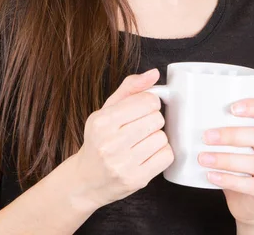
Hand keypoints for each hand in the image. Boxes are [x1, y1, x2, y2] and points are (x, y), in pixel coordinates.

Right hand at [74, 68, 174, 209]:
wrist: (87, 179)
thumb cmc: (99, 140)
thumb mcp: (107, 110)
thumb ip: (130, 88)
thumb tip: (154, 73)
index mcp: (102, 121)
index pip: (147, 101)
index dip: (149, 102)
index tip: (143, 108)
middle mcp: (111, 143)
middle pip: (157, 119)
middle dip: (152, 120)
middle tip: (141, 126)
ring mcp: (124, 164)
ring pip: (162, 137)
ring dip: (157, 137)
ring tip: (142, 141)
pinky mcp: (137, 179)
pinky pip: (166, 156)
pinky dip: (162, 153)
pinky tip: (148, 153)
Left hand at [198, 84, 253, 225]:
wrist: (247, 201)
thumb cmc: (237, 161)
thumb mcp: (234, 138)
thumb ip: (226, 116)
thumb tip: (208, 88)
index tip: (232, 107)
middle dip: (231, 134)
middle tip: (206, 136)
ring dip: (226, 159)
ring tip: (202, 158)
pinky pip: (250, 185)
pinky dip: (229, 180)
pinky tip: (211, 176)